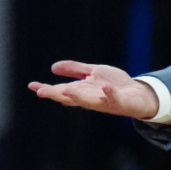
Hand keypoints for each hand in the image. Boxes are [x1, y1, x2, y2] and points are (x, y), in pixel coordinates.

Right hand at [28, 61, 158, 119]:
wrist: (138, 94)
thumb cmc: (114, 85)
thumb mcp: (94, 73)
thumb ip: (75, 70)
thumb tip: (53, 67)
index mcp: (82, 91)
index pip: (62, 90)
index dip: (47, 89)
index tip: (31, 85)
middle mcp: (90, 98)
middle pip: (71, 97)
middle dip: (56, 95)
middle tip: (41, 92)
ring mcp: (105, 101)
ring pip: (89, 101)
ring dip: (77, 97)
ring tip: (65, 91)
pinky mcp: (120, 102)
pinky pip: (114, 99)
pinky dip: (110, 94)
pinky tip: (105, 88)